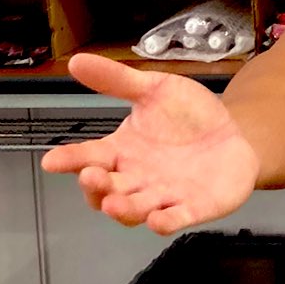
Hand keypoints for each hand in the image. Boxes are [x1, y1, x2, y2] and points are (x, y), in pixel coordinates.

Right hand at [41, 52, 261, 232]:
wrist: (233, 131)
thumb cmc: (187, 115)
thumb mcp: (154, 89)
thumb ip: (117, 80)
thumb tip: (76, 61)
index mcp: (122, 152)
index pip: (88, 157)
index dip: (70, 159)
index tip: (51, 160)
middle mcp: (137, 179)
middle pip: (108, 190)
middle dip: (96, 186)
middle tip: (90, 176)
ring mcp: (165, 196)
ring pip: (136, 210)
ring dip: (124, 209)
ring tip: (113, 203)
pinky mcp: (195, 207)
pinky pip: (177, 218)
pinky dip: (166, 222)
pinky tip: (158, 221)